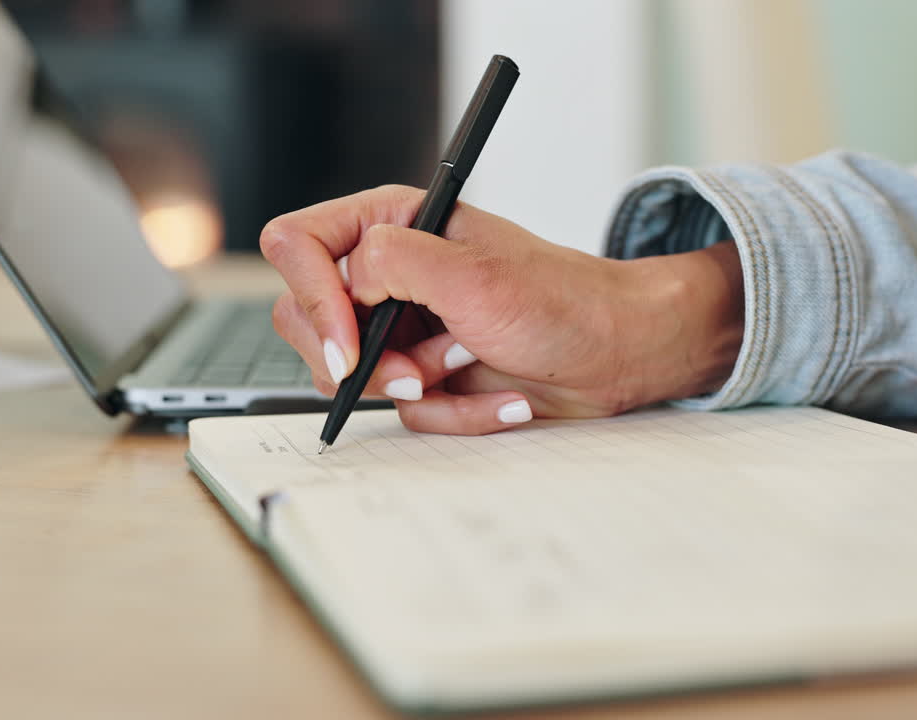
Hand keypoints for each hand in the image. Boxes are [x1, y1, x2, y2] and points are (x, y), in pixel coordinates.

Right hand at [260, 185, 743, 434]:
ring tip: (470, 362)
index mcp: (391, 224)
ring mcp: (405, 329)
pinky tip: (500, 392)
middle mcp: (389, 274)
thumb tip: (341, 281)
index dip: (311, 299)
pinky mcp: (426, 374)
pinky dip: (456, 411)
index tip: (346, 347)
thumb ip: (389, 264)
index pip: (298, 246)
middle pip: (307, 320)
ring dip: (419, 385)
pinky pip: (406, 411)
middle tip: (410, 373)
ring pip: (353, 378)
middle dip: (362, 359)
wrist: (619, 354)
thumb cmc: (564, 301)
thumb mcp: (471, 274)